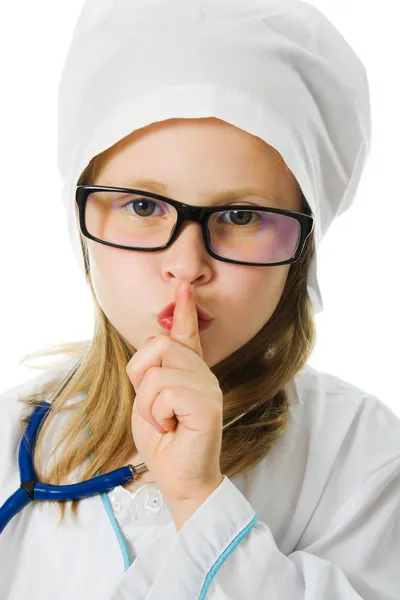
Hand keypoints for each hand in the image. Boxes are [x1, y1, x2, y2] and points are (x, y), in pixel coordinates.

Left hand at [126, 280, 223, 510]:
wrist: (179, 480)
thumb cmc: (164, 444)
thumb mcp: (149, 401)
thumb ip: (152, 371)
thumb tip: (154, 336)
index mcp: (189, 373)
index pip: (187, 333)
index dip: (184, 309)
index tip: (183, 285)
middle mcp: (202, 374)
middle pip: (158, 344)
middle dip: (140, 377)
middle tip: (154, 409)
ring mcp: (207, 387)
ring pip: (156, 371)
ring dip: (147, 404)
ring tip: (164, 422)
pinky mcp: (207, 403)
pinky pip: (164, 391)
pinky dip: (156, 414)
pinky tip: (172, 427)